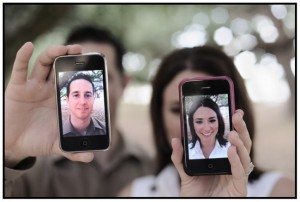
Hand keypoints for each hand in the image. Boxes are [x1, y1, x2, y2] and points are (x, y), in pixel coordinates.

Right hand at [5, 42, 93, 167]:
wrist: (15, 145)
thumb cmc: (37, 140)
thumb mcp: (57, 144)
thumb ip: (72, 149)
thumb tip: (90, 157)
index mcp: (59, 98)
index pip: (70, 79)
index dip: (79, 69)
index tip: (91, 62)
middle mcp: (48, 89)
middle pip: (59, 66)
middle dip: (68, 55)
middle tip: (79, 50)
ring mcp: (33, 87)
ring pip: (43, 63)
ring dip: (53, 53)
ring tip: (64, 48)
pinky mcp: (17, 88)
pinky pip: (19, 69)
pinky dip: (23, 56)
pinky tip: (29, 46)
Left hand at [171, 109, 251, 196]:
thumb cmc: (196, 193)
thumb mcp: (185, 173)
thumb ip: (180, 158)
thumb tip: (175, 139)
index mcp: (223, 159)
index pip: (232, 140)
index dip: (234, 126)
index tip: (233, 111)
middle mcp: (233, 165)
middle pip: (242, 144)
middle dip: (241, 128)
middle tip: (236, 114)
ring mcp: (237, 176)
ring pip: (245, 155)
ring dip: (239, 143)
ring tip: (232, 133)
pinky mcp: (239, 187)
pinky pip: (240, 172)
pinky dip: (236, 160)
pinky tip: (232, 150)